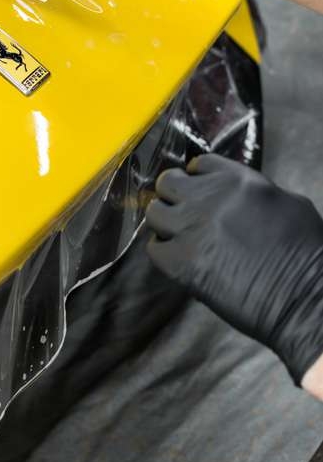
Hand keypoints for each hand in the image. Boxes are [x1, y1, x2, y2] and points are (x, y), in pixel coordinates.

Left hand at [146, 154, 322, 384]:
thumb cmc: (306, 251)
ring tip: (176, 234)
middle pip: (168, 182)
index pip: (201, 164)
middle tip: (181, 209)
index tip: (198, 187)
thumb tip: (240, 199)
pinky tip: (176, 258)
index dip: (197, 176)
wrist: (302, 297)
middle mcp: (207, 197)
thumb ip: (256, 193)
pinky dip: (162, 252)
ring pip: (154, 212)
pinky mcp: (179, 261)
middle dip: (172, 193)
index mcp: (237, 180)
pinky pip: (154, 248)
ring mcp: (190, 228)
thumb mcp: (288, 204)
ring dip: (164, 222)